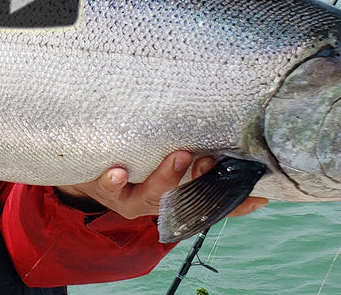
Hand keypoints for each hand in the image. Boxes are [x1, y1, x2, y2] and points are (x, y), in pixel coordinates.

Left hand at [56, 151, 267, 219]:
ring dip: (166, 178)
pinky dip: (113, 181)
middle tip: (210, 158)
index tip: (258, 196)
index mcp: (175, 195)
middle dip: (199, 180)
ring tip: (178, 157)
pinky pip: (108, 187)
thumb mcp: (160, 154)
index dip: (235, 205)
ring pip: (150, 196)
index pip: (210, 202)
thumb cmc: (133, 157)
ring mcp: (130, 197)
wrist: (82, 165)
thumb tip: (228, 135)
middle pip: (183, 198)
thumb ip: (190, 149)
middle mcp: (155, 201)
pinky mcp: (103, 188)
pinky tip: (118, 171)